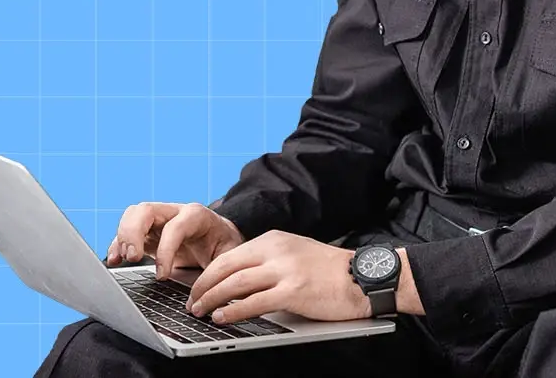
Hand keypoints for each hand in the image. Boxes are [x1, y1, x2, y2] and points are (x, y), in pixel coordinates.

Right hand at [105, 201, 244, 278]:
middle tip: (132, 259)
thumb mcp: (228, 257)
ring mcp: (159, 220)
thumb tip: (200, 297)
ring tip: (120, 259)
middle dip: (134, 233)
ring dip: (122, 237)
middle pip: (146, 210)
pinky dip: (117, 244)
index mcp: (197, 216)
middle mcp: (174, 213)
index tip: (162, 276)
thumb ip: (217, 272)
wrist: (222, 237)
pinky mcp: (148, 232)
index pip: (175, 227)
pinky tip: (114, 260)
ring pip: (133, 215)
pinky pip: (127, 231)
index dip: (165, 250)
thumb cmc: (225, 246)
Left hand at [184, 230, 370, 323]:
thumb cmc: (332, 271)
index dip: (209, 272)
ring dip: (211, 298)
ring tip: (199, 311)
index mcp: (275, 239)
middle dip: (203, 285)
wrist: (365, 277)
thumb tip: (239, 281)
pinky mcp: (293, 290)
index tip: (197, 286)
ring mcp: (285, 269)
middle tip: (191, 300)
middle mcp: (277, 249)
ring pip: (235, 283)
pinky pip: (254, 302)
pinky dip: (233, 311)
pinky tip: (222, 317)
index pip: (231, 254)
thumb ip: (269, 262)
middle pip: (226, 266)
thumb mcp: (296, 254)